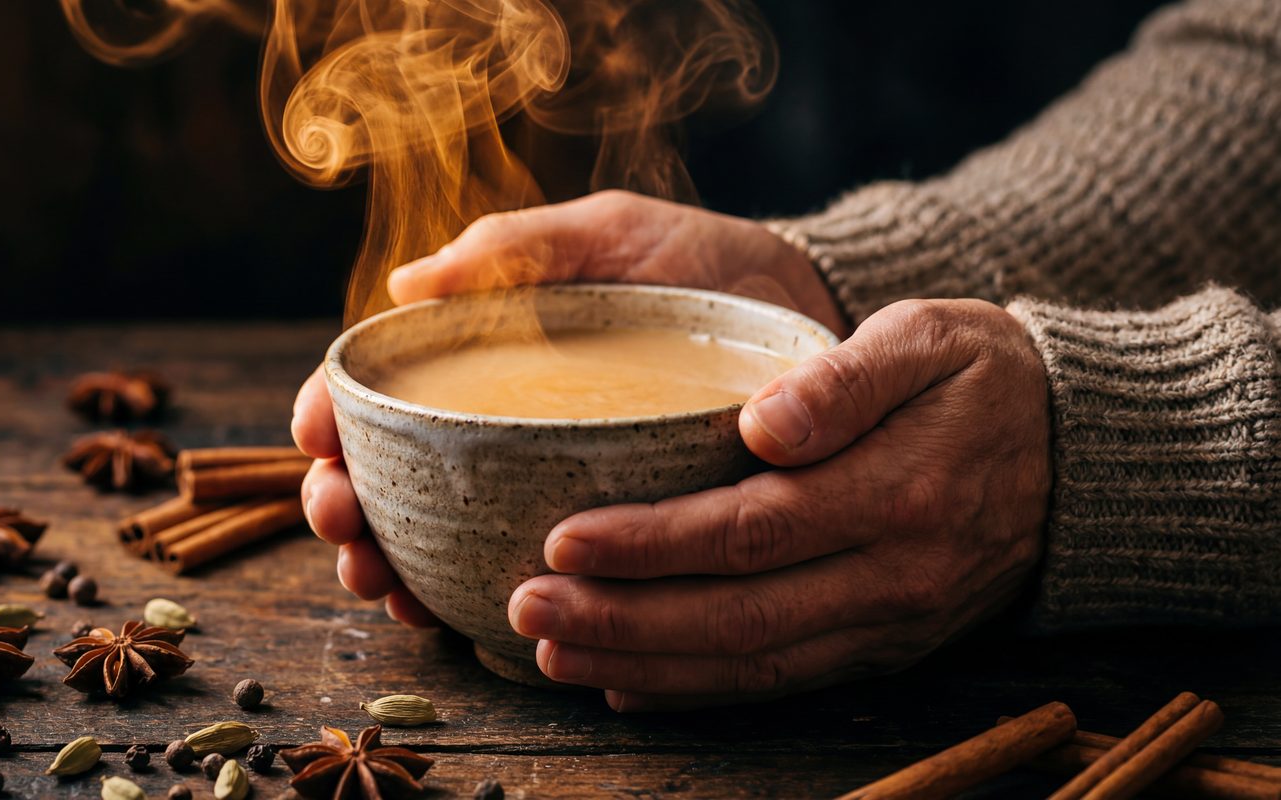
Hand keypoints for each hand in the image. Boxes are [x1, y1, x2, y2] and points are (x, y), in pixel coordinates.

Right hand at [295, 190, 846, 624]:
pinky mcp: (594, 529)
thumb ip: (517, 247)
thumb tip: (404, 283)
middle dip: (345, 507)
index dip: (329, 417)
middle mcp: (499, 424)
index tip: (314, 442)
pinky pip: (511, 570)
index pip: (382, 388)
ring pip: (432, 534)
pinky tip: (447, 615)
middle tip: (344, 533)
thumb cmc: (699, 264)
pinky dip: (464, 596)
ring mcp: (538, 482)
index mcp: (486, 353)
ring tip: (384, 589)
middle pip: (388, 473)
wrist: (804, 316)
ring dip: (390, 566)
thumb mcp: (608, 236)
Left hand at [507, 299, 1051, 709]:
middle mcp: (890, 576)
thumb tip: (762, 423)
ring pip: (751, 662)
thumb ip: (844, 379)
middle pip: (737, 614)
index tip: (565, 537)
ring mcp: (888, 623)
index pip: (752, 529)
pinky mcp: (882, 644)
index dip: (653, 543)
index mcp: (896, 493)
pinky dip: (700, 689)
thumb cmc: (985, 377)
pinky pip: (782, 679)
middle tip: (527, 607)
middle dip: (623, 618)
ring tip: (555, 651)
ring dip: (645, 663)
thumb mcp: (930, 339)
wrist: (1078, 453)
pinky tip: (630, 682)